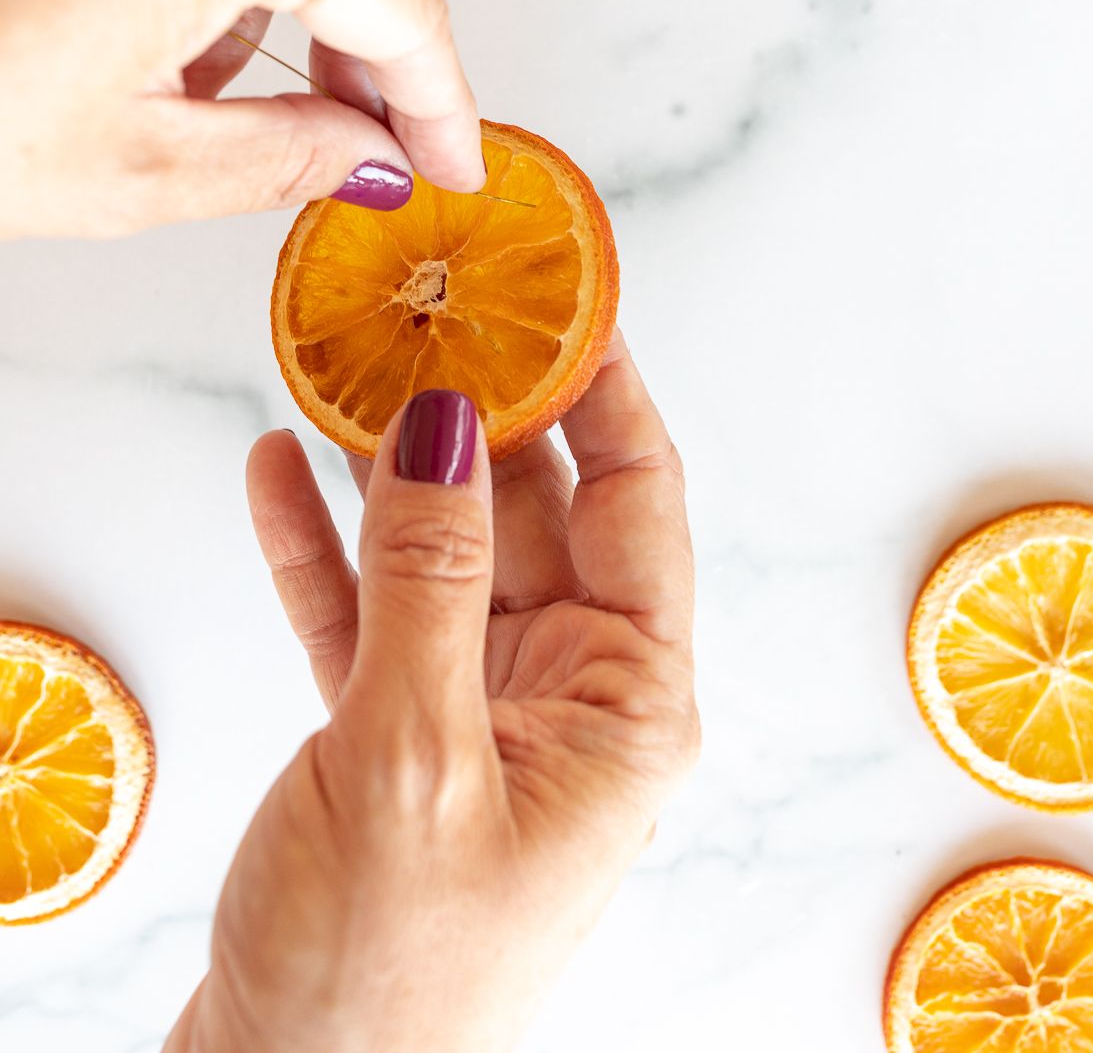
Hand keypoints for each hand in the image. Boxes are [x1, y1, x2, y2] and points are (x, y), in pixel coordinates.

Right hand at [165, 333, 697, 1052]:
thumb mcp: (414, 756)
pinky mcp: (394, 728)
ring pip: (444, 548)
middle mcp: (569, 696)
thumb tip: (449, 422)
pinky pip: (366, 606)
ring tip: (348, 367)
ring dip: (391, 466)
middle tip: (434, 311)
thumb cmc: (384, 974)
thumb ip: (428, 581)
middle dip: (483, 412)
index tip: (569, 295)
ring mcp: (480, 707)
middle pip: (537, 509)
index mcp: (627, 706)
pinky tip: (279, 471)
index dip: (606, 388)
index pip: (637, 501)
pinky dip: (324, 543)